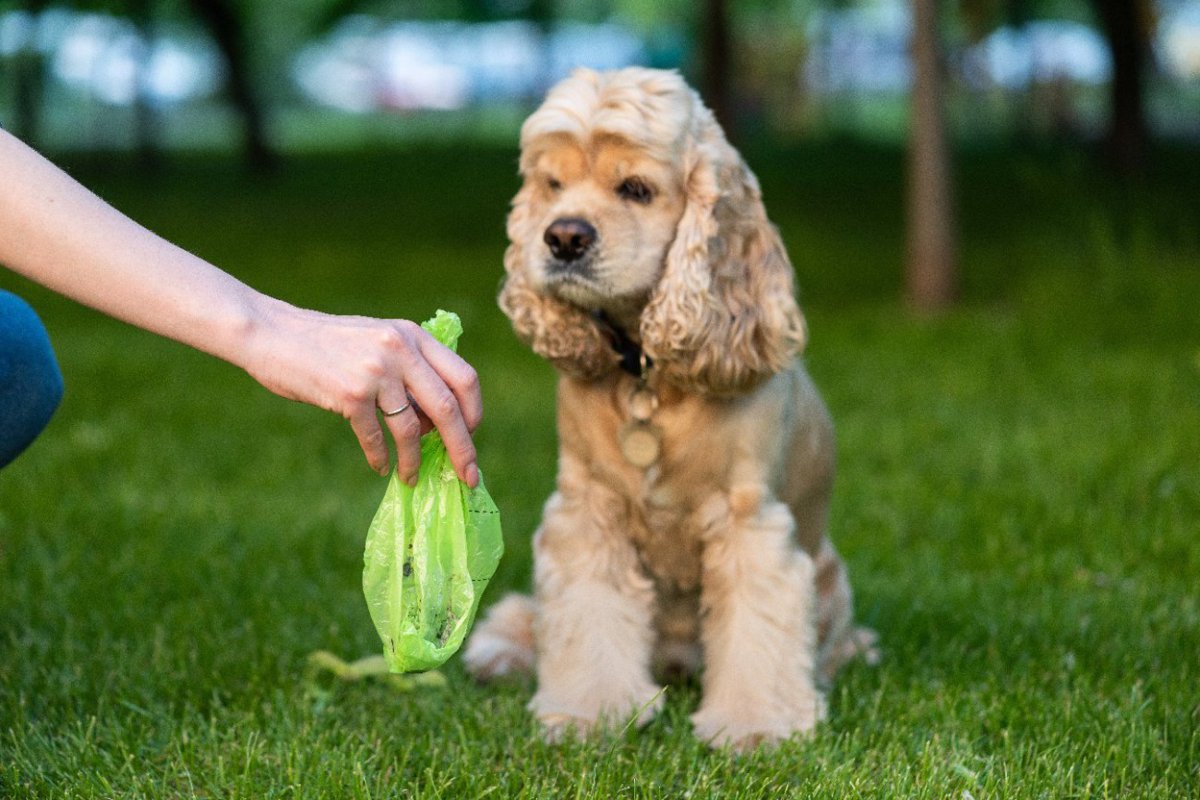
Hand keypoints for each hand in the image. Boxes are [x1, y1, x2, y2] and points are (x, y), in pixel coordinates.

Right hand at [241, 300, 481, 486]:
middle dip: (462, 448)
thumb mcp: (379, 339)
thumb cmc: (327, 343)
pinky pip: (376, 437)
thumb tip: (438, 420)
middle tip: (469, 475)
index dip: (474, 412)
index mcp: (413, 336)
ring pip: (412, 429)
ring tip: (412, 478)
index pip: (464, 378)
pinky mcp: (349, 393)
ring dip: (415, 461)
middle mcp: (400, 350)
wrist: (273, 334)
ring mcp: (375, 371)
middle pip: (448, 408)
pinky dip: (381, 457)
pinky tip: (381, 467)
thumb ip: (410, 367)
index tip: (471, 436)